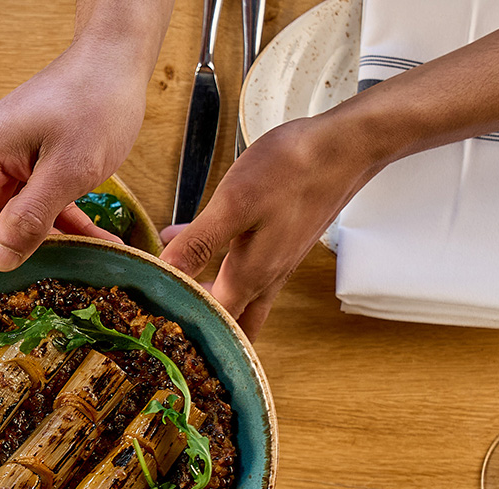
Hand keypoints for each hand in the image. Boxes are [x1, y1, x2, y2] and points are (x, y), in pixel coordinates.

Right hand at [0, 39, 147, 272]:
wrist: (117, 60)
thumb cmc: (93, 101)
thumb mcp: (68, 168)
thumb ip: (31, 217)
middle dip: (4, 268)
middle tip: (27, 308)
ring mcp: (10, 168)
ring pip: (15, 226)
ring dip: (48, 251)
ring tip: (77, 279)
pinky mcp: (35, 171)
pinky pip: (41, 211)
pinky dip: (67, 230)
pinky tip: (102, 247)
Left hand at [160, 114, 382, 337]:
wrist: (345, 149)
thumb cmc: (291, 171)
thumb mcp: (233, 205)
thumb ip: (199, 243)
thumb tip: (165, 273)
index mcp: (249, 278)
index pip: (211, 323)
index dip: (181, 329)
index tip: (153, 326)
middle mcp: (265, 280)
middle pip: (229, 321)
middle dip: (199, 327)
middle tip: (163, 325)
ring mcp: (276, 264)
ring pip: (239, 300)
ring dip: (210, 300)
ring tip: (173, 292)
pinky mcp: (281, 245)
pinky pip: (245, 271)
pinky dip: (218, 269)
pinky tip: (194, 241)